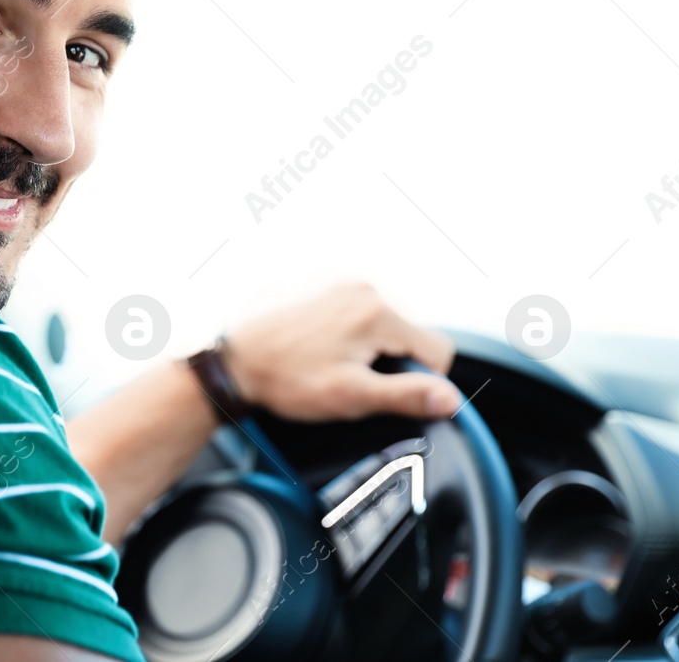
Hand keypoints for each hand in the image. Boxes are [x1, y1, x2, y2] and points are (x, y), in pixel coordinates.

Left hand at [222, 282, 459, 421]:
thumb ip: (406, 395)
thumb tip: (450, 398)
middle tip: (350, 380)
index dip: (423, 380)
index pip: (437, 349)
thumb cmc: (284, 379)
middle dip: (389, 359)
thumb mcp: (350, 396)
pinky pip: (347, 307)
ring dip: (365, 344)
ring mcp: (333, 279)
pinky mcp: (312, 281)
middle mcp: (359, 285)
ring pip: (376, 319)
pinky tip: (313, 347)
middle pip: (405, 331)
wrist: (228, 360)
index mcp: (377, 311)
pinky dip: (341, 328)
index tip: (390, 392)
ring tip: (327, 364)